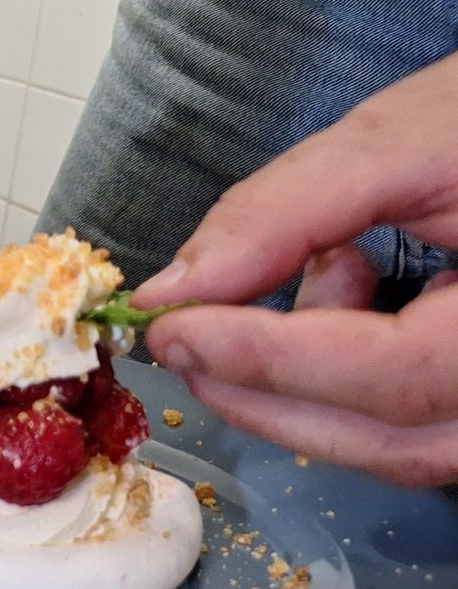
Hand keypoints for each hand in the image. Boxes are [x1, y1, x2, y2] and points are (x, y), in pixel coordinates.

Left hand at [133, 53, 457, 486]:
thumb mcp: (406, 138)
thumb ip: (286, 212)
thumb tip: (175, 290)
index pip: (399, 375)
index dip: (273, 360)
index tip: (172, 327)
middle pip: (395, 439)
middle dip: (267, 393)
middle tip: (183, 335)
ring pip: (402, 449)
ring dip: (302, 394)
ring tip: (299, 282)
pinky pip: (417, 429)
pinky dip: (346, 387)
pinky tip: (345, 297)